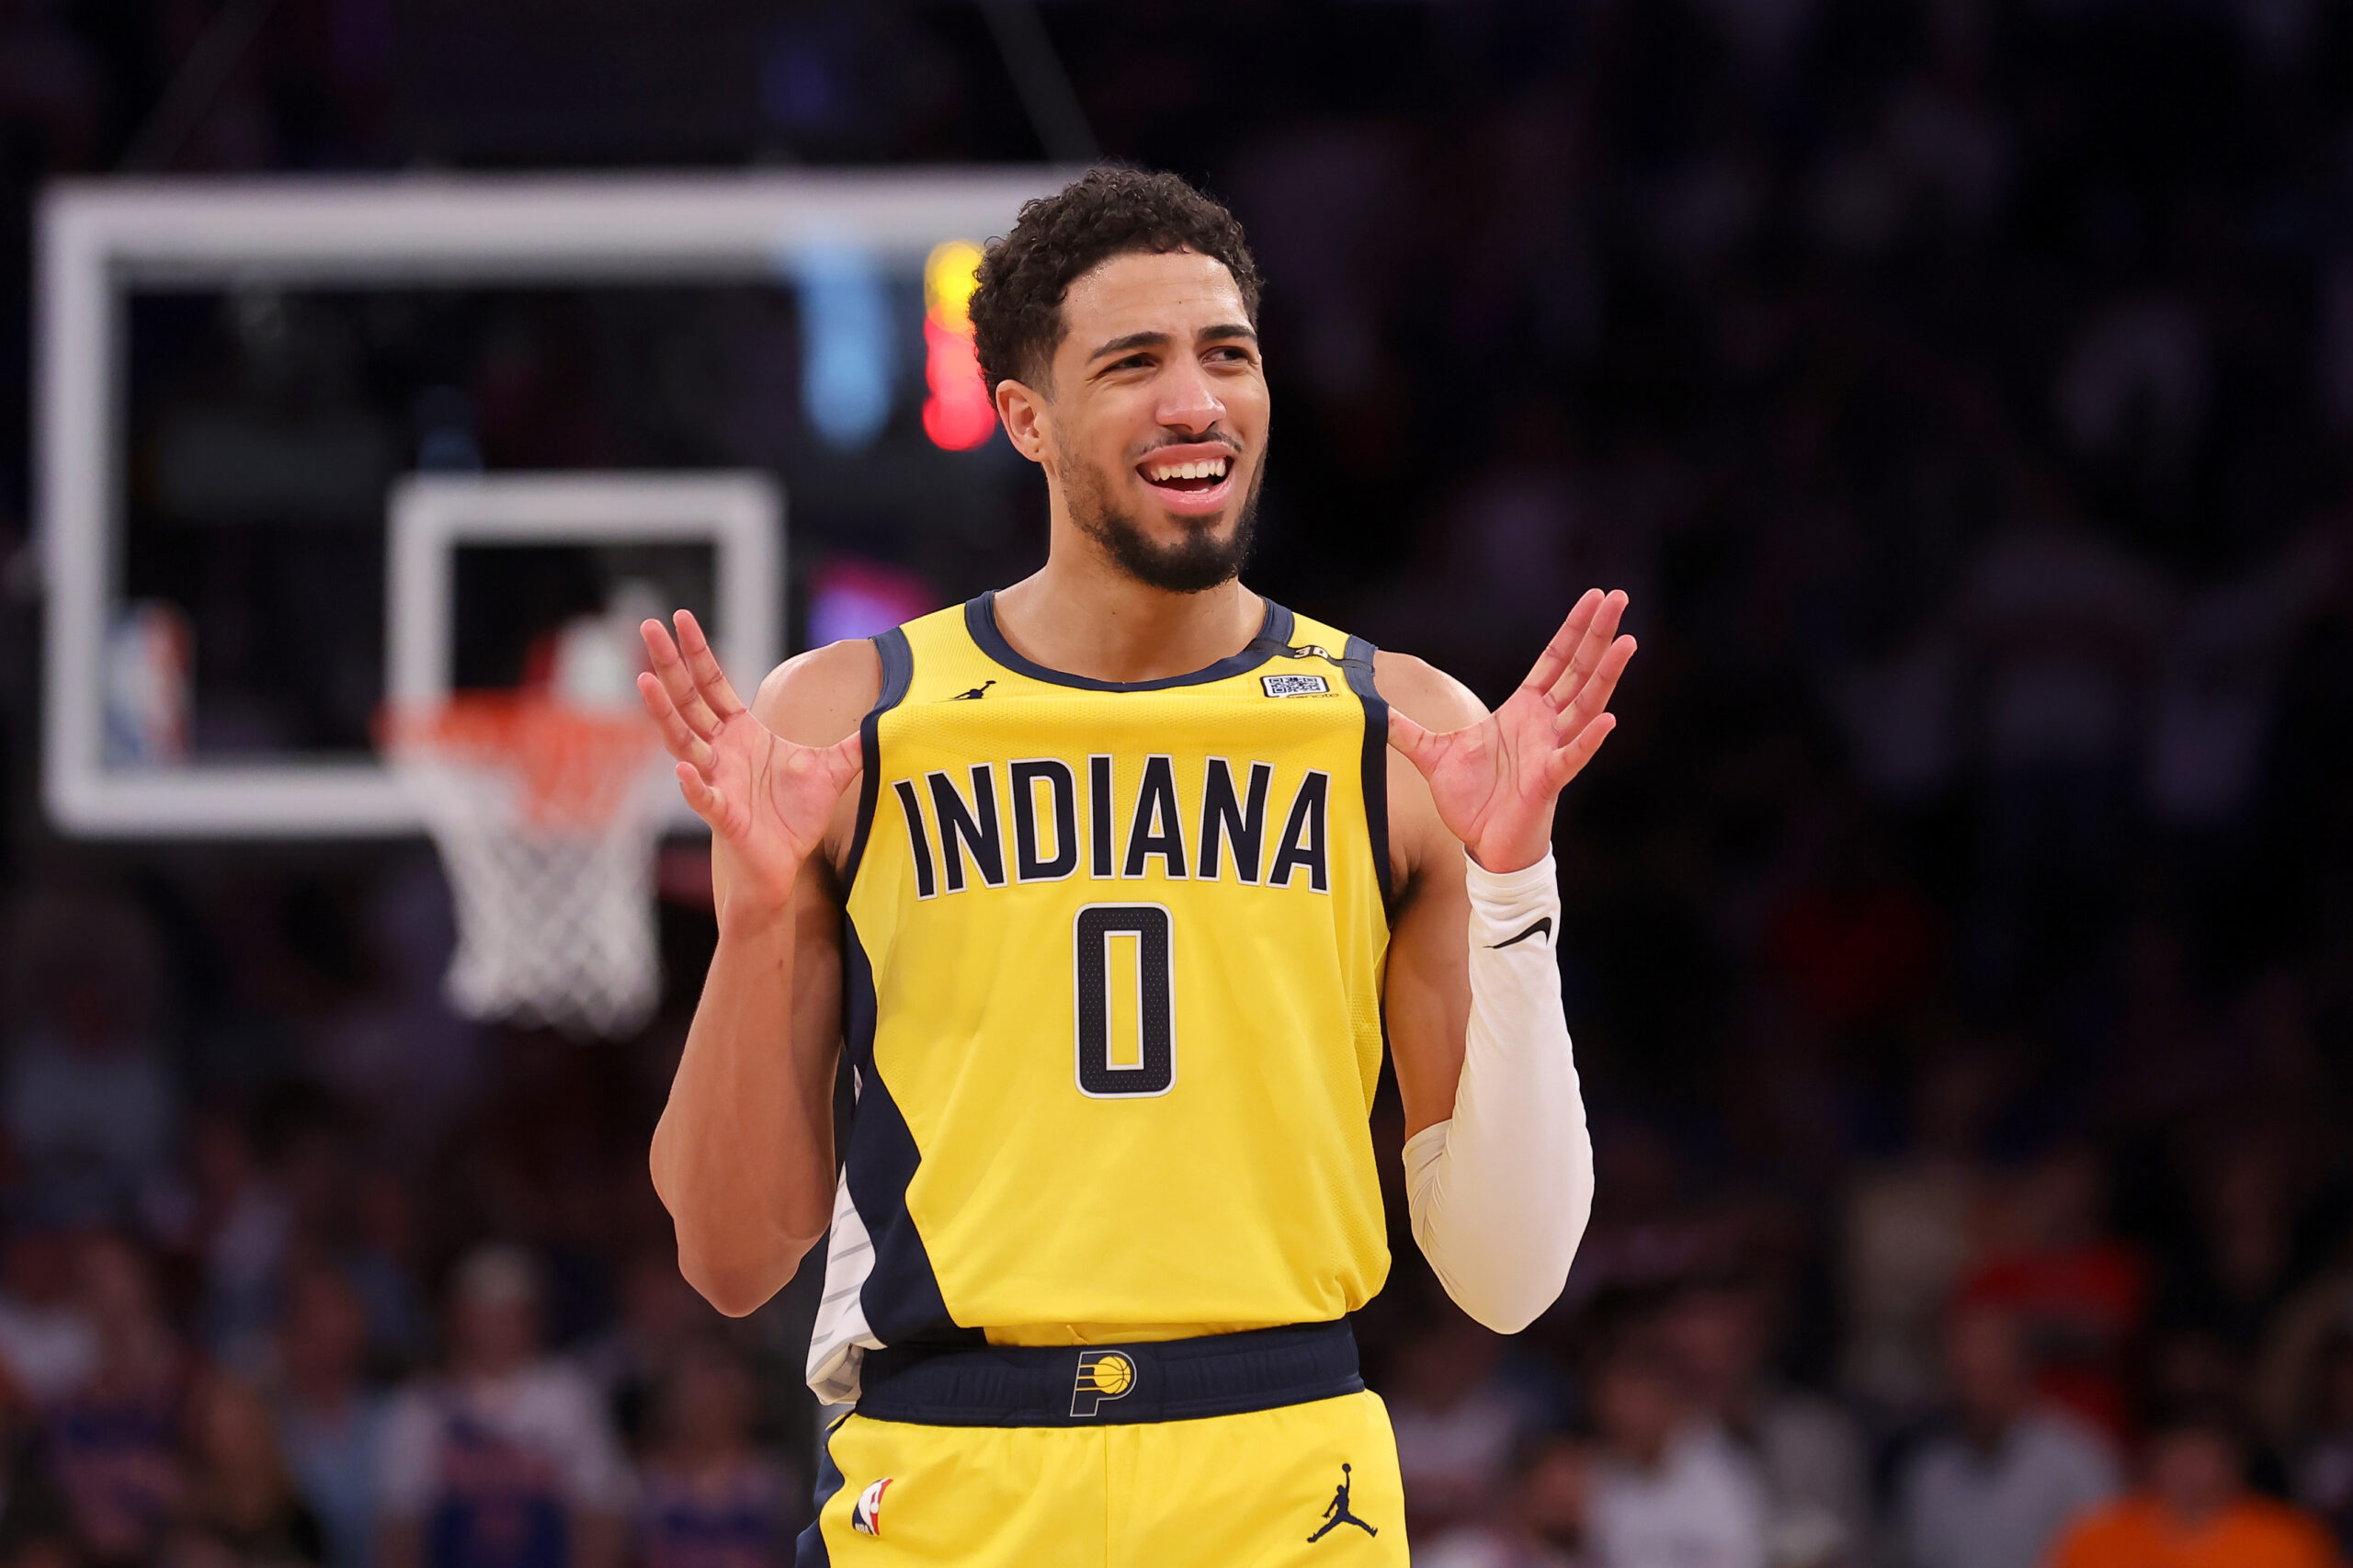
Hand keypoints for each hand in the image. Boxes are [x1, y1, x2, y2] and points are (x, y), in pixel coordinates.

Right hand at [637, 611, 860, 919]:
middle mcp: (720, 752)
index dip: (698, 652)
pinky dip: (692, 785)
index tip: (680, 617)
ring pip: (683, 742)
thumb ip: (852, 741)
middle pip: (688, 701)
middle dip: (668, 663)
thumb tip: (883, 715)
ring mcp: (716, 781)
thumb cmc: (794, 818)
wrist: (783, 866)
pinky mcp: (724, 816)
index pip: (713, 684)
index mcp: (740, 733)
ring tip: (645, 682)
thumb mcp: (832, 769)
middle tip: (648, 626)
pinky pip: (704, 798)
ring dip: (665, 713)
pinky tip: (682, 769)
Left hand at [1389, 589, 1634, 872]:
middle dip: (1597, 634)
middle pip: (1577, 670)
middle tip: (1619, 597)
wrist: (1483, 845)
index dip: (1572, 628)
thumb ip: (1406, 727)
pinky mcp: (1549, 781)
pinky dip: (1588, 740)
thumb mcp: (1432, 754)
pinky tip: (1608, 719)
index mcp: (1522, 710)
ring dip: (1606, 675)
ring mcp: (1550, 750)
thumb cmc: (1471, 800)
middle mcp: (1543, 724)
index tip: (1593, 597)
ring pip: (1585, 705)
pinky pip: (1572, 757)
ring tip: (1628, 642)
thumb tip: (1372, 706)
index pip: (1554, 660)